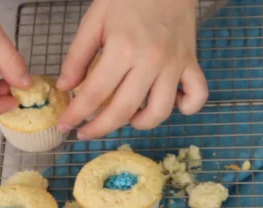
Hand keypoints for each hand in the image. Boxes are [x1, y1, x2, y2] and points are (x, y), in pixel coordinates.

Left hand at [55, 0, 208, 139]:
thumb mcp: (94, 21)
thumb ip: (77, 56)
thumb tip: (65, 88)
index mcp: (122, 49)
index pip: (94, 94)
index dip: (76, 114)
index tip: (65, 125)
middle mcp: (151, 61)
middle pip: (124, 110)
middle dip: (100, 128)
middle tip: (85, 133)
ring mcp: (174, 64)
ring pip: (160, 111)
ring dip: (140, 123)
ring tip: (125, 118)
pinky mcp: (192, 63)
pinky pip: (197, 96)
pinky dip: (185, 108)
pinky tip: (166, 104)